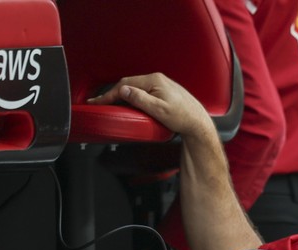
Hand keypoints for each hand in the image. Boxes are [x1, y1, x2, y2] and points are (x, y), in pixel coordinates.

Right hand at [88, 72, 213, 137]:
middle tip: (99, 103)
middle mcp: (157, 79)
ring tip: (110, 102)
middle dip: (113, 93)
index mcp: (154, 81)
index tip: (98, 102)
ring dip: (122, 94)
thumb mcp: (159, 110)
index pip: (125, 84)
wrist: (199, 123)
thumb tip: (123, 90)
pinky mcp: (164, 91)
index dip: (109, 94)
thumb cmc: (183, 118)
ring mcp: (161, 85)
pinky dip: (132, 96)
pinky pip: (143, 91)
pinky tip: (128, 102)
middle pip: (129, 84)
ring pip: (135, 87)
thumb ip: (140, 99)